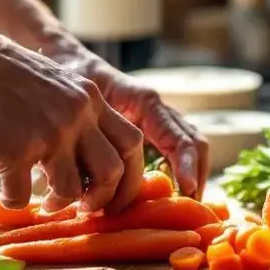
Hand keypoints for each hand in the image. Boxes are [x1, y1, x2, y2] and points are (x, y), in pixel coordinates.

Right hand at [0, 34, 145, 212]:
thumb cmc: (2, 75)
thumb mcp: (59, 84)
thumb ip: (80, 114)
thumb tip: (91, 160)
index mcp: (92, 99)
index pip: (133, 143)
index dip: (130, 176)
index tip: (116, 195)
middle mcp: (77, 116)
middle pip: (113, 171)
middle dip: (102, 199)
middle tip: (85, 209)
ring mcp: (48, 133)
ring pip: (71, 191)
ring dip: (58, 205)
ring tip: (45, 204)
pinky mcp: (14, 150)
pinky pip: (21, 195)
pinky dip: (14, 201)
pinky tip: (6, 193)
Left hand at [51, 47, 209, 199]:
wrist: (71, 61)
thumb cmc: (72, 80)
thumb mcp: (75, 105)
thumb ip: (81, 137)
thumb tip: (79, 181)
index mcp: (144, 102)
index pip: (178, 137)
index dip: (186, 165)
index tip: (187, 189)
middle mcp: (159, 110)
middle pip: (195, 143)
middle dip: (198, 176)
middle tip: (193, 208)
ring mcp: (160, 119)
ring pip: (192, 148)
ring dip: (193, 177)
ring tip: (187, 207)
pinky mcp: (154, 129)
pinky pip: (178, 151)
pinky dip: (180, 173)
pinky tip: (171, 196)